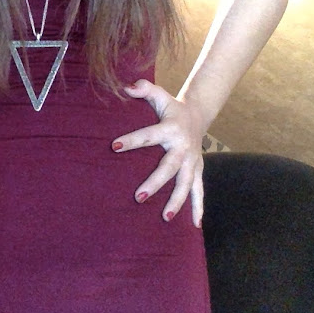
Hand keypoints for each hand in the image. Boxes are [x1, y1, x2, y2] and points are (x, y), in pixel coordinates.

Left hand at [112, 79, 203, 227]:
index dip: (131, 140)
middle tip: (138, 198)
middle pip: (169, 167)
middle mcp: (183, 147)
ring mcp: (193, 161)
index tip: (114, 146)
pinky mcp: (198, 170)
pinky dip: (198, 208)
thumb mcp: (159, 95)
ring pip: (186, 184)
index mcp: (170, 129)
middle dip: (155, 183)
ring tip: (165, 218)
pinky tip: (195, 225)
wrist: (198, 115)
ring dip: (177, 201)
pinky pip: (199, 191)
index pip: (148, 135)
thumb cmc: (171, 108)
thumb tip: (126, 87)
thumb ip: (144, 88)